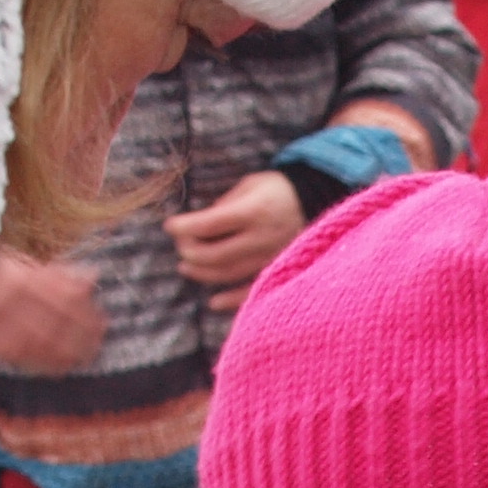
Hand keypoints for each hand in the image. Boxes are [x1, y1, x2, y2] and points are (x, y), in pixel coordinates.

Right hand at [0, 256, 106, 373]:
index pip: (59, 298)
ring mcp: (0, 326)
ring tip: (87, 356)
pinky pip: (25, 357)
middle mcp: (11, 303)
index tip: (101, 320)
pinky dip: (47, 363)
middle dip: (80, 334)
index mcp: (21, 281)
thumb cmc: (2, 278)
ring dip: (68, 351)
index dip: (83, 313)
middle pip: (54, 322)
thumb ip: (60, 275)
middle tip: (99, 340)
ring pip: (42, 342)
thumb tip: (93, 276)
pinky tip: (64, 367)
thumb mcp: (28, 269)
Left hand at [169, 169, 307, 302]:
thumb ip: (224, 205)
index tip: (169, 225)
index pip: (209, 223)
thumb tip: (198, 226)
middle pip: (215, 254)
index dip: (184, 226)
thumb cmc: (278, 190)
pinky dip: (231, 301)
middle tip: (180, 245)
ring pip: (228, 274)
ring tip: (186, 266)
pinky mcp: (279, 271)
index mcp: (254, 211)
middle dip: (190, 251)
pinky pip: (252, 291)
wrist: (318, 201)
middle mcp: (262, 238)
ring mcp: (271, 258)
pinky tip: (213, 302)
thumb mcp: (250, 185)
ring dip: (202, 273)